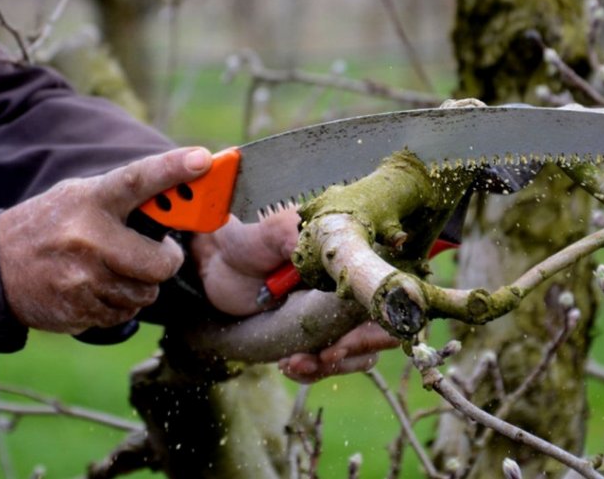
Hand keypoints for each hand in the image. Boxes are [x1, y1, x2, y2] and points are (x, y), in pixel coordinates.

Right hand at [0, 147, 212, 332]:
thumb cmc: (53, 226)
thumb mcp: (80, 198)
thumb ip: (124, 199)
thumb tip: (181, 193)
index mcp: (91, 201)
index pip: (137, 180)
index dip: (172, 169)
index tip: (203, 158)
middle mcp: (88, 238)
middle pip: (160, 263)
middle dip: (165, 262)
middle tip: (156, 254)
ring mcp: (81, 278)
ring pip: (146, 293)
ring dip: (139, 286)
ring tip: (111, 269)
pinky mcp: (77, 309)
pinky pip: (125, 314)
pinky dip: (119, 305)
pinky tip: (95, 289)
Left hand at [192, 208, 398, 380]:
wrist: (217, 265)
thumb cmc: (248, 240)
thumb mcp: (272, 232)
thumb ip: (298, 236)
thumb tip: (328, 252)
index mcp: (353, 258)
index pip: (386, 293)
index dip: (377, 319)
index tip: (347, 337)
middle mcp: (353, 289)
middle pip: (382, 330)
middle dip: (356, 349)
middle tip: (325, 356)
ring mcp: (337, 316)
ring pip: (360, 354)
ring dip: (333, 365)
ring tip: (294, 363)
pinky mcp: (317, 336)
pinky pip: (330, 364)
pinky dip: (312, 371)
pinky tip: (288, 364)